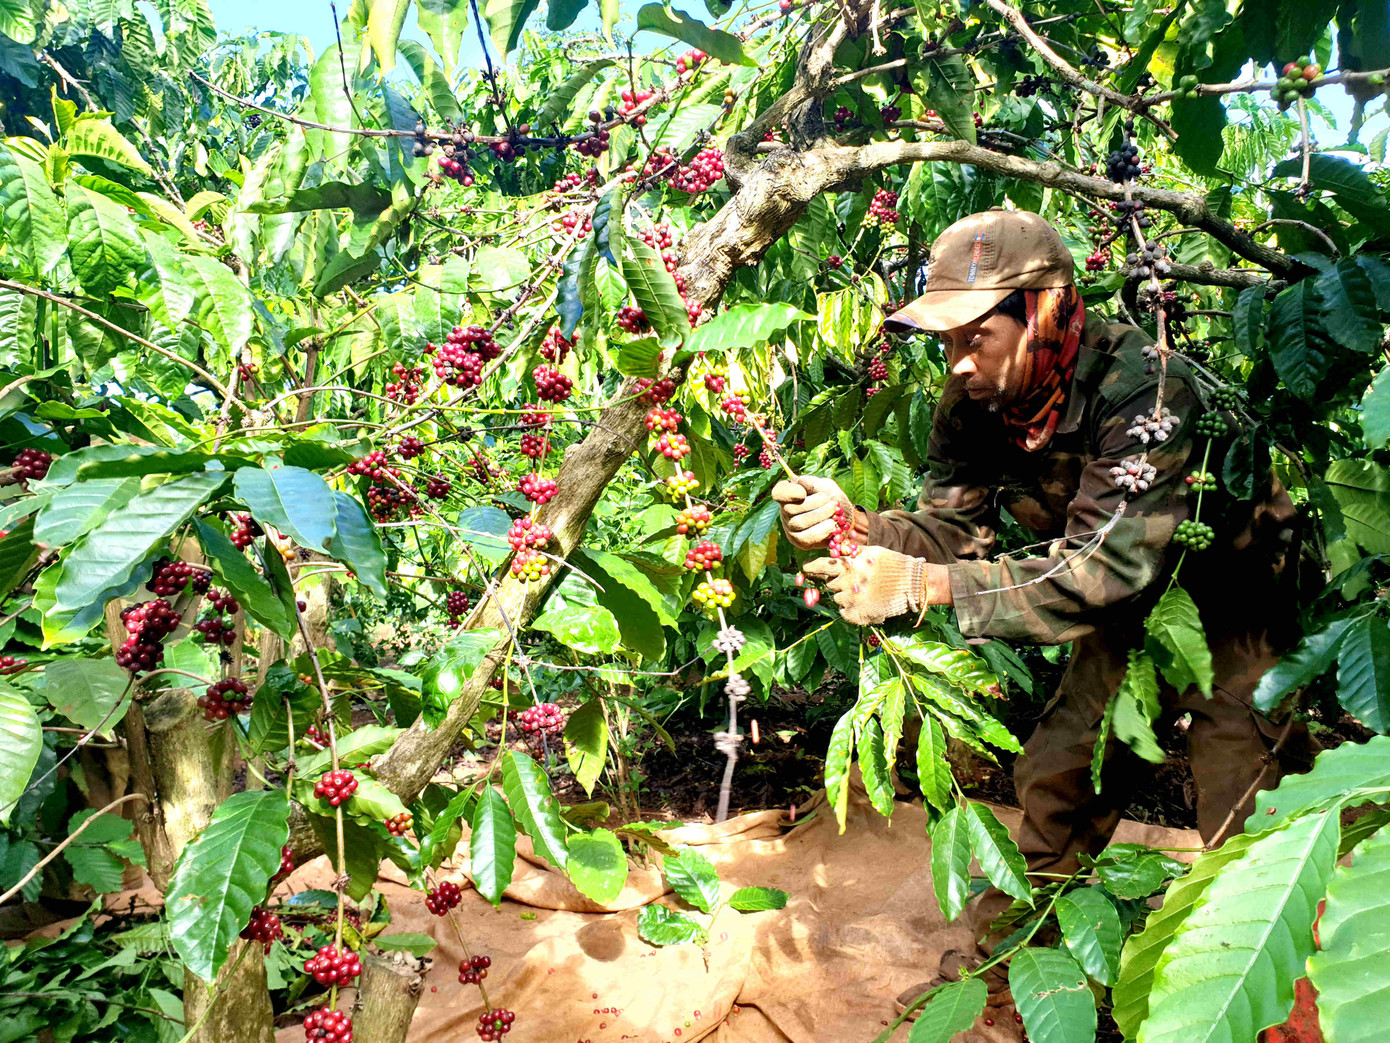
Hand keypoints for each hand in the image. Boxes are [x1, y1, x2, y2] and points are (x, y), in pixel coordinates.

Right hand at [772, 475, 853, 550]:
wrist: (845, 518)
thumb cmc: (831, 499)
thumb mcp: (825, 486)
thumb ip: (813, 483)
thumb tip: (800, 481)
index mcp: (789, 494)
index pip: (778, 493)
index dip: (789, 493)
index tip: (803, 492)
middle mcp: (785, 511)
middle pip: (790, 509)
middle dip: (814, 504)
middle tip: (831, 502)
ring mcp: (790, 527)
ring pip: (798, 523)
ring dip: (820, 516)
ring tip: (834, 512)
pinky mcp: (799, 541)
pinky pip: (806, 538)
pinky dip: (822, 531)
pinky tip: (832, 526)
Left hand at [802, 551, 951, 624]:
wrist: (912, 584)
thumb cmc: (892, 564)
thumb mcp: (870, 551)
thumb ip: (850, 552)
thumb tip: (835, 550)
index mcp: (847, 565)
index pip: (819, 566)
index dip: (812, 568)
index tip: (806, 570)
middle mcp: (845, 583)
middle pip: (829, 584)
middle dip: (838, 582)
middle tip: (855, 581)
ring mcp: (851, 601)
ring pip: (836, 599)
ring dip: (845, 596)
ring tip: (864, 592)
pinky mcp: (857, 615)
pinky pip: (844, 612)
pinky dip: (851, 609)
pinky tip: (865, 603)